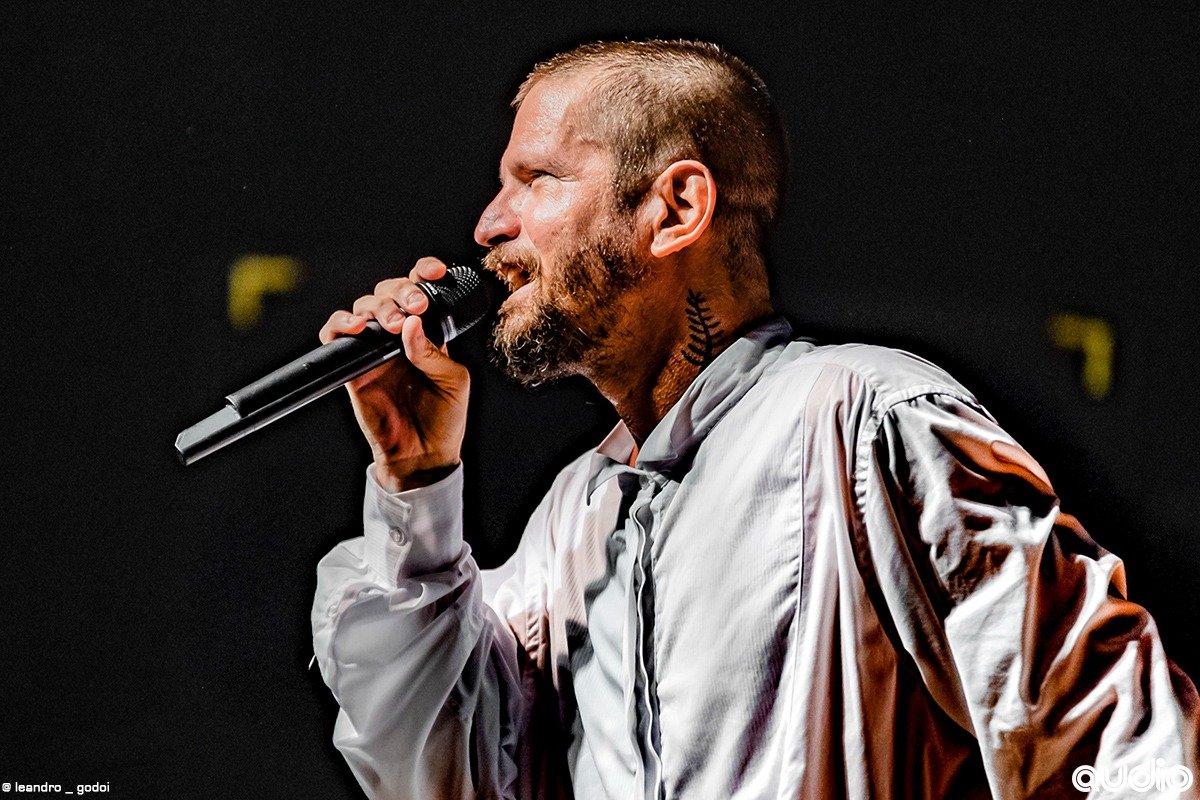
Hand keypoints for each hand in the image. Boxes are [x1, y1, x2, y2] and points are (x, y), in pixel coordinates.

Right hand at [319, 258, 469, 491]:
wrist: (422, 455)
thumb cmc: (445, 418)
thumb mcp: (454, 381)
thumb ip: (434, 352)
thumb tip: (412, 325)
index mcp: (427, 332)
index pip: (420, 291)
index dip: (423, 274)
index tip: (435, 272)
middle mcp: (398, 336)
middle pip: (388, 292)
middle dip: (400, 291)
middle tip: (414, 308)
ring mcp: (373, 350)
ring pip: (363, 308)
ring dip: (376, 308)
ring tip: (389, 326)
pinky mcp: (352, 367)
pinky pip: (335, 337)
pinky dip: (340, 325)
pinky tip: (356, 329)